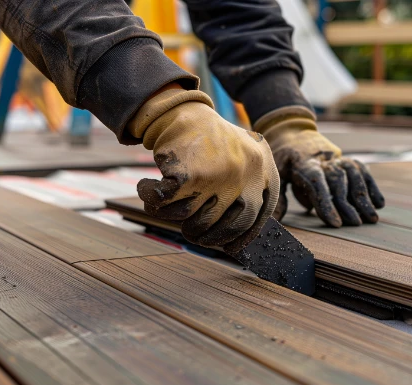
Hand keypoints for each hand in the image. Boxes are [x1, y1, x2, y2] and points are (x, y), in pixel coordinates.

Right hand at [128, 88, 278, 249]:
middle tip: (188, 230)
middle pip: (221, 226)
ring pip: (189, 216)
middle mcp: (246, 175)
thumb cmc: (210, 141)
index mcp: (264, 171)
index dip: (238, 238)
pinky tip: (147, 187)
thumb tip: (235, 239)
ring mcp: (219, 176)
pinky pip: (166, 205)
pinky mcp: (190, 175)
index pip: (254, 220)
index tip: (224, 246)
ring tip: (162, 201)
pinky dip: (150, 199)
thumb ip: (246, 192)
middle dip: (200, 233)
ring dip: (168, 213)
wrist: (184, 111)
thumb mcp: (242, 160)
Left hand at [254, 106, 383, 226]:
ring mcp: (338, 158)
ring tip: (372, 218)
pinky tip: (379, 203)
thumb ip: (278, 197)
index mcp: (304, 164)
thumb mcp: (276, 174)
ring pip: (354, 176)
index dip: (326, 203)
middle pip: (338, 181)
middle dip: (348, 204)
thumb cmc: (284, 161)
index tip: (336, 223)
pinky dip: (372, 186)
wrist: (295, 136)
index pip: (317, 184)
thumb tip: (275, 222)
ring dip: (365, 197)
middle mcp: (324, 160)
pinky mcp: (347, 159)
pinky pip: (363, 172)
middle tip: (356, 224)